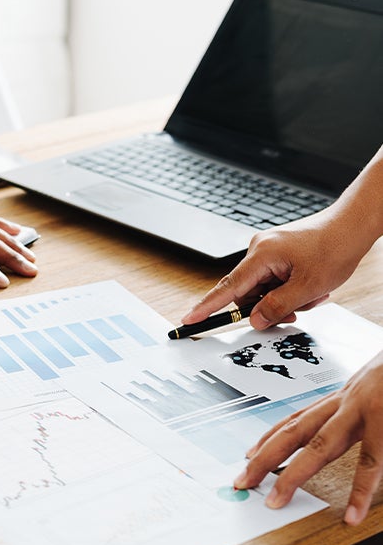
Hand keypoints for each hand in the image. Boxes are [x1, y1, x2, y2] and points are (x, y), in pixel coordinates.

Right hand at [181, 142, 382, 328]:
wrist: (354, 224)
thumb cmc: (335, 247)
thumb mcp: (308, 287)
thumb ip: (277, 307)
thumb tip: (255, 320)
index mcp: (261, 255)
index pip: (227, 288)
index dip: (207, 307)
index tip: (190, 319)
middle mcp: (259, 250)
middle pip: (248, 292)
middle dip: (269, 306)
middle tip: (296, 312)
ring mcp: (268, 250)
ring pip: (263, 288)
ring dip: (283, 299)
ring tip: (311, 294)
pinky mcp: (278, 252)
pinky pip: (273, 279)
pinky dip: (288, 288)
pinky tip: (308, 287)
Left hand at [234, 351, 382, 524]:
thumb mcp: (379, 386)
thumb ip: (363, 406)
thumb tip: (351, 428)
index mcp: (345, 396)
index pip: (298, 419)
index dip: (269, 437)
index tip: (248, 455)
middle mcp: (347, 402)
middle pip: (295, 433)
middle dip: (264, 458)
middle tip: (241, 481)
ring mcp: (366, 410)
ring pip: (319, 447)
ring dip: (293, 475)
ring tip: (275, 501)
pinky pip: (372, 461)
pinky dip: (361, 491)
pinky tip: (351, 514)